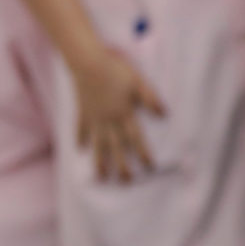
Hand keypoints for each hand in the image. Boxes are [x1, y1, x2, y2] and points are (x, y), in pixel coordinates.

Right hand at [71, 48, 165, 182]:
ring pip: (97, 144)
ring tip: (102, 177)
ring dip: (100, 162)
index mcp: (124, 113)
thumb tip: (164, 114)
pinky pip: (80, 129)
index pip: (136, 138)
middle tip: (126, 182)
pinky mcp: (82, 112)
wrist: (88, 63)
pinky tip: (80, 150)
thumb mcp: (139, 82)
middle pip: (116, 147)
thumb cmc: (117, 69)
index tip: (149, 167)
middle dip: (122, 166)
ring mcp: (94, 118)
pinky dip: (80, 140)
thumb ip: (150, 98)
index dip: (143, 153)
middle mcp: (109, 120)